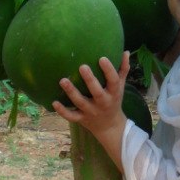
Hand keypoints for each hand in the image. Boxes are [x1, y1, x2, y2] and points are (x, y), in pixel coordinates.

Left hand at [53, 52, 129, 169]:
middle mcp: (103, 103)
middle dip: (90, 80)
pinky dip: (62, 111)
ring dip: (71, 92)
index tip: (102, 58)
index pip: (113, 81)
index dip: (108, 70)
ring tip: (62, 80)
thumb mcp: (121, 87)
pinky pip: (71, 116)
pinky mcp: (81, 119)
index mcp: (113, 93)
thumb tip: (126, 52)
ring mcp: (91, 112)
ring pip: (80, 102)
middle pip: (97, 92)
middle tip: (82, 66)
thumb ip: (123, 69)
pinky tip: (54, 102)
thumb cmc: (114, 100)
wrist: (110, 126)